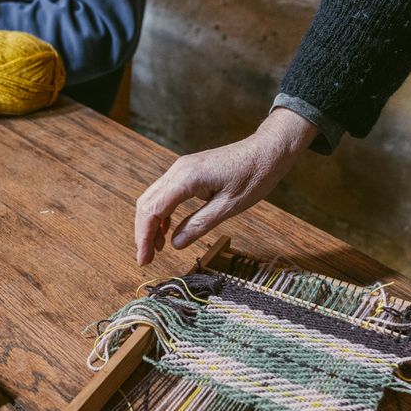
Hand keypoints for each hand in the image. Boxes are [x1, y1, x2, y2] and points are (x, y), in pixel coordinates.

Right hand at [134, 108, 317, 265]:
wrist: (267, 151)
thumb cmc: (254, 176)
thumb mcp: (228, 207)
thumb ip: (199, 225)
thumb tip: (175, 244)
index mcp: (186, 179)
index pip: (152, 211)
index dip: (144, 237)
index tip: (144, 260)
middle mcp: (178, 170)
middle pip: (146, 204)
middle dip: (142, 233)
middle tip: (146, 259)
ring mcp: (181, 169)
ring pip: (153, 198)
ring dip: (150, 224)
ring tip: (156, 249)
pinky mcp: (187, 171)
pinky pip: (165, 193)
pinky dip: (161, 213)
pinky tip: (167, 231)